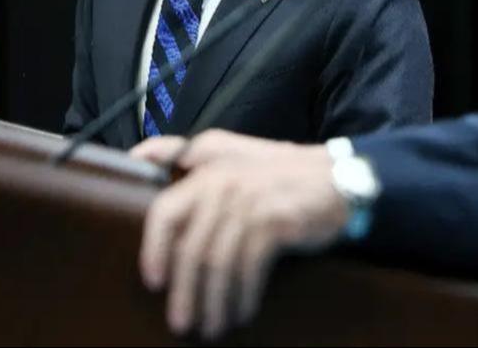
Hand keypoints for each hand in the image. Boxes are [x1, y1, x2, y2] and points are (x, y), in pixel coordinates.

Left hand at [137, 133, 346, 338]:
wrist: (337, 179)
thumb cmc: (279, 174)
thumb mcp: (232, 154)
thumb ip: (188, 152)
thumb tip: (139, 155)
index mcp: (207, 167)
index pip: (165, 211)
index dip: (154, 250)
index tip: (152, 281)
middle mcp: (224, 181)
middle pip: (191, 248)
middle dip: (184, 292)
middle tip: (181, 322)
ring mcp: (250, 200)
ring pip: (219, 263)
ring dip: (214, 301)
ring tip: (212, 326)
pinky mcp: (275, 220)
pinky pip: (249, 267)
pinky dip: (244, 295)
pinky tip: (242, 311)